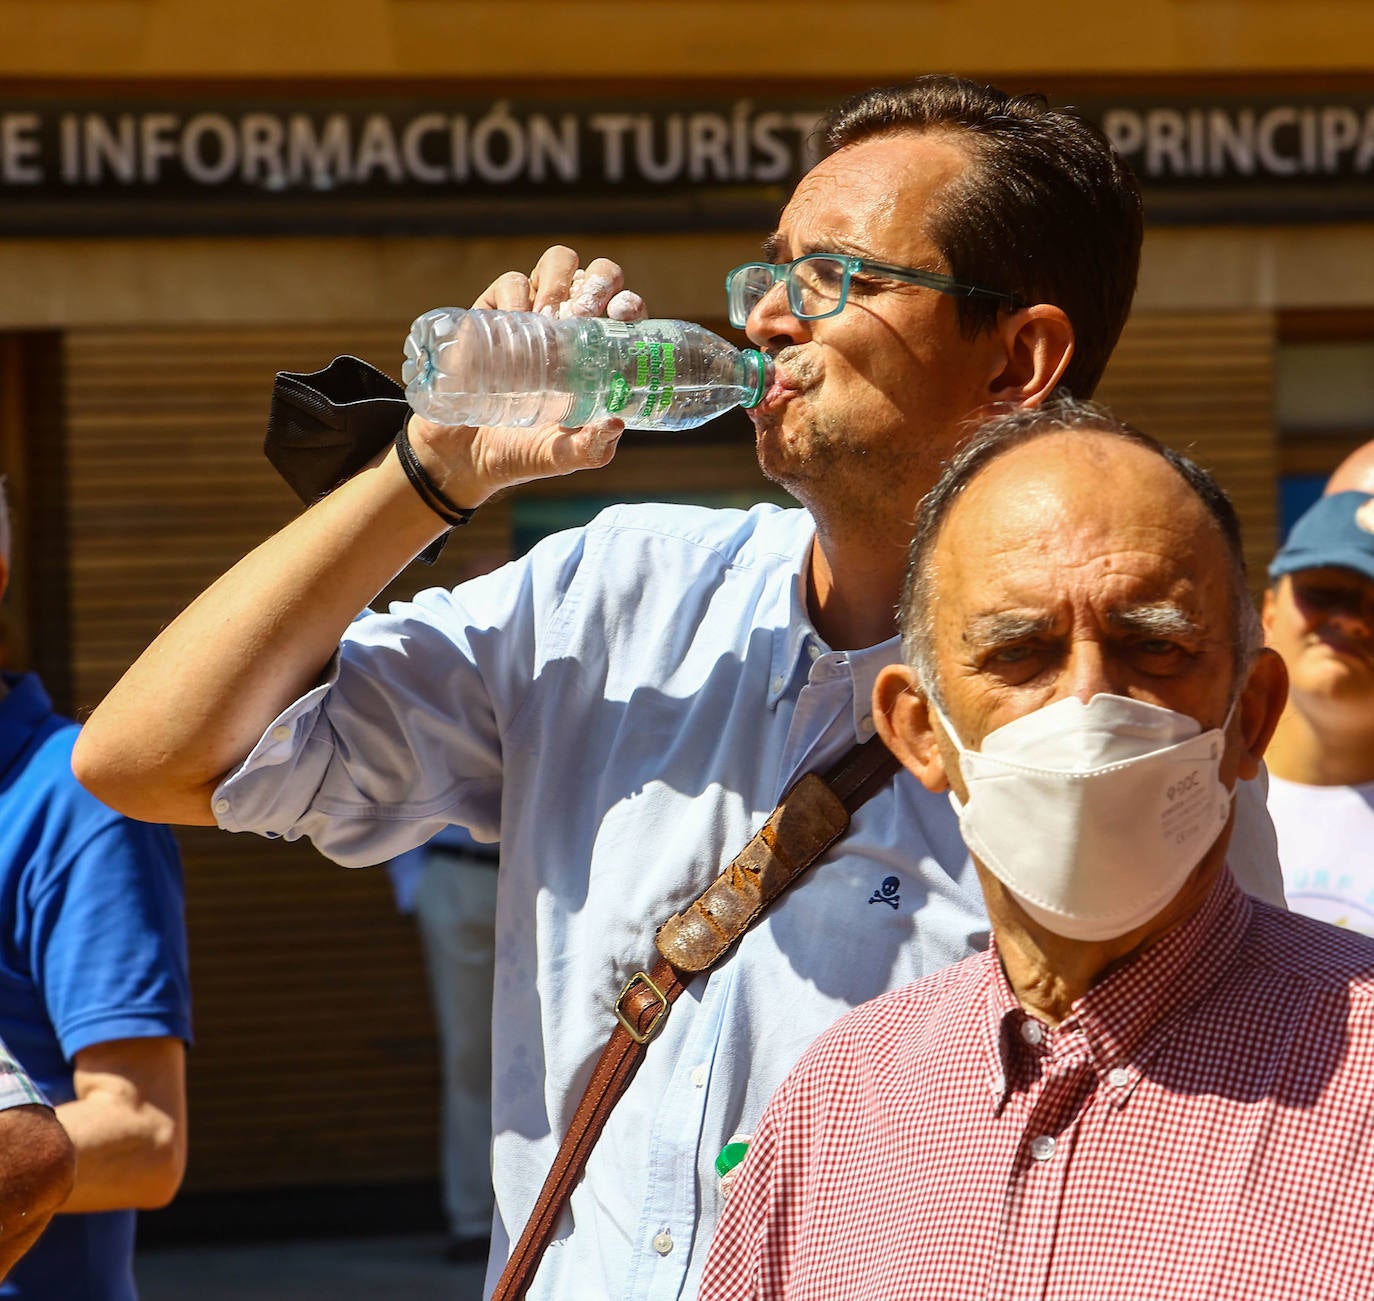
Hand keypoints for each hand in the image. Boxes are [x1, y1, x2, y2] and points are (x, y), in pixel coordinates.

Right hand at [405, 246, 647, 506]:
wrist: (465, 454)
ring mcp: (534, 312)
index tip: (619, 316)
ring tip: (549, 316)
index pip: (625, 313)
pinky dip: (517, 292)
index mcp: (598, 352)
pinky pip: (512, 282)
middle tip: (581, 315)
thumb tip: (615, 422)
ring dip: (560, 280)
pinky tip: (519, 315)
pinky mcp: (494, 310)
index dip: (629, 304)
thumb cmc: (523, 451)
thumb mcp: (562, 455)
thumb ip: (592, 447)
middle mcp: (572, 324)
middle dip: (598, 283)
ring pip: (559, 264)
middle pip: (598, 276)